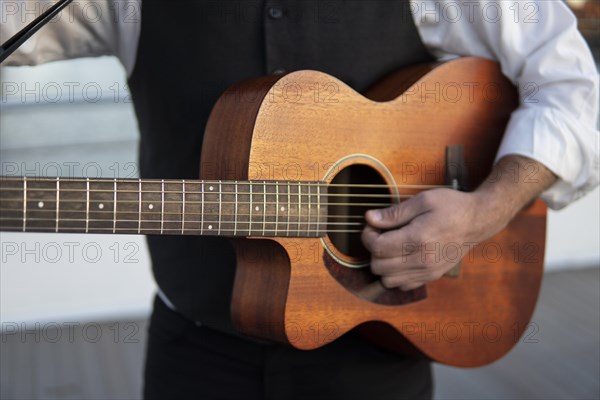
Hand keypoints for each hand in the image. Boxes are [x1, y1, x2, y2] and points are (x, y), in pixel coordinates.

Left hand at [361, 155, 556, 290]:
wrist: (478, 221)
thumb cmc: (451, 206)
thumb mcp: (423, 200)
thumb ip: (394, 213)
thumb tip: (369, 219)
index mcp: (419, 239)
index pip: (377, 248)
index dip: (367, 236)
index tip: (373, 225)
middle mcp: (423, 260)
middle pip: (378, 266)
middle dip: (373, 249)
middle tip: (381, 233)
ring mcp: (428, 272)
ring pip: (388, 280)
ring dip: (383, 264)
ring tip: (391, 246)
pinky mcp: (432, 277)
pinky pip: (402, 286)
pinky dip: (395, 274)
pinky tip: (401, 257)